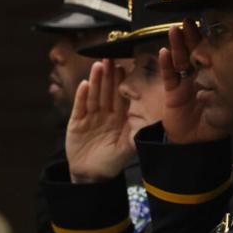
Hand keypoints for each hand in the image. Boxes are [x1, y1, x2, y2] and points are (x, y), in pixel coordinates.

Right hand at [65, 60, 133, 182]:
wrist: (92, 175)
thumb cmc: (113, 161)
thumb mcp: (128, 146)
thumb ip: (138, 133)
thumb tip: (156, 123)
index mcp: (118, 118)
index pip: (120, 97)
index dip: (121, 83)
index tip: (125, 67)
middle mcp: (104, 115)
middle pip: (106, 92)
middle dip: (108, 76)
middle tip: (110, 58)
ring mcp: (90, 117)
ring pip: (93, 96)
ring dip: (96, 81)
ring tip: (98, 66)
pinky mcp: (76, 123)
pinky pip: (80, 107)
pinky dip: (82, 96)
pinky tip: (85, 84)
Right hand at [159, 20, 219, 143]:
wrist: (194, 142)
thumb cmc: (214, 124)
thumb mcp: (230, 108)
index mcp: (213, 77)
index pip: (212, 56)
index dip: (210, 42)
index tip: (213, 26)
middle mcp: (198, 76)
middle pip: (193, 52)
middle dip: (191, 36)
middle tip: (190, 21)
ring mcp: (184, 83)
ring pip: (180, 60)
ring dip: (177, 45)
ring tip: (175, 30)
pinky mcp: (172, 92)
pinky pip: (169, 76)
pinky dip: (166, 64)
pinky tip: (165, 53)